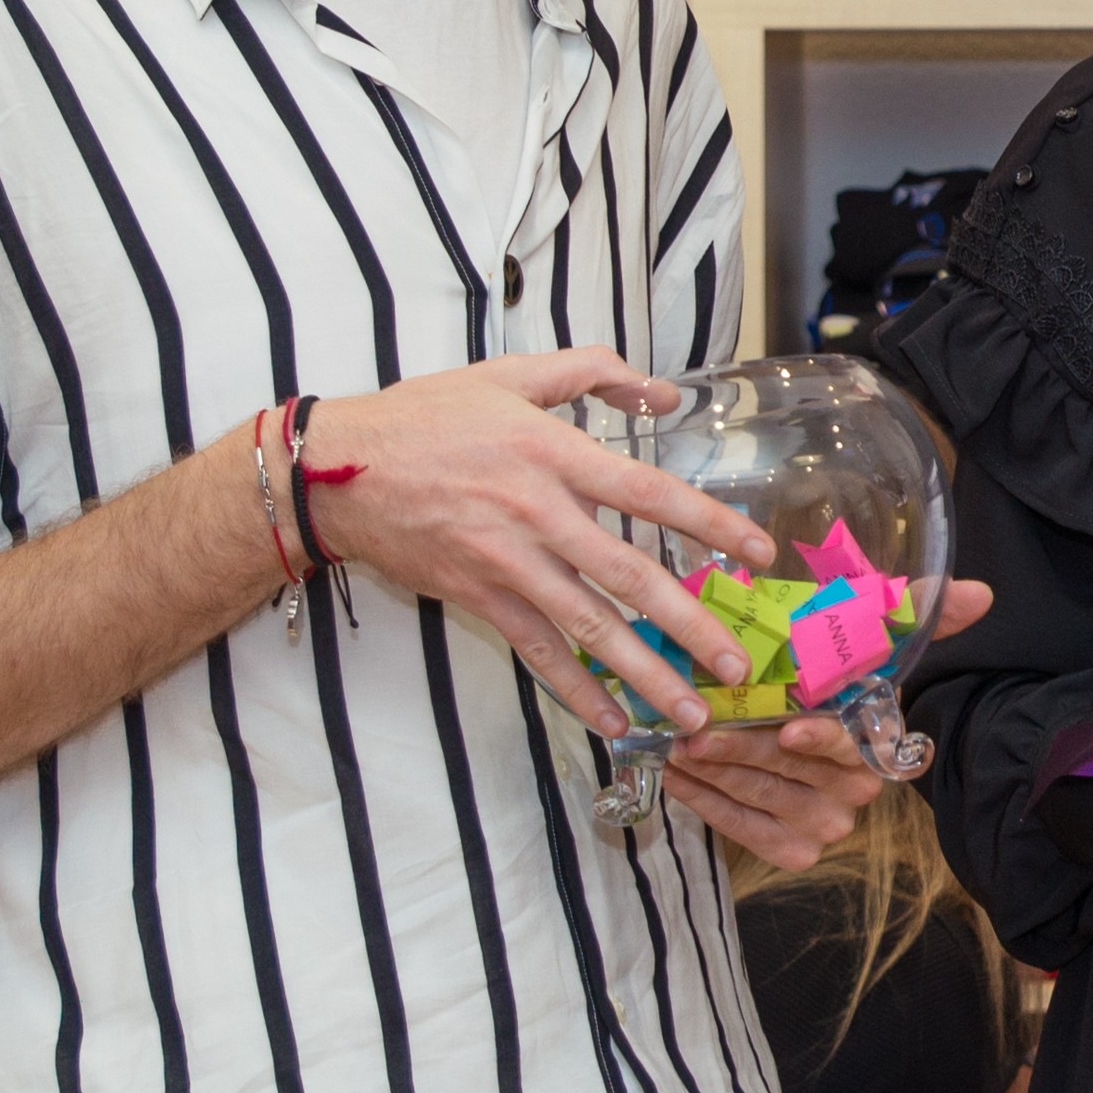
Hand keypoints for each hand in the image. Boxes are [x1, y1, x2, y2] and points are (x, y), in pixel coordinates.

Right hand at [300, 349, 779, 744]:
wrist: (334, 470)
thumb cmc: (426, 416)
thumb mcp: (510, 375)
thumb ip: (592, 372)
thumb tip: (662, 393)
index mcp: (553, 453)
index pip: (649, 494)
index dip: (708, 525)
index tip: (757, 554)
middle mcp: (536, 513)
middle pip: (628, 576)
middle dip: (688, 625)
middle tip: (735, 664)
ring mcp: (506, 562)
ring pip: (587, 627)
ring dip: (643, 674)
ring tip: (691, 713)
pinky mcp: (477, 597)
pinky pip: (537, 651)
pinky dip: (575, 690)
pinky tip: (614, 720)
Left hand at [658, 587, 999, 871]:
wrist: (792, 735)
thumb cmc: (826, 685)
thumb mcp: (867, 644)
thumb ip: (920, 615)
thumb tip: (982, 592)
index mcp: (877, 737)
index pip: (854, 744)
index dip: (823, 740)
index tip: (790, 729)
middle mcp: (859, 787)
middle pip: (795, 769)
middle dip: (743, 747)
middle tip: (697, 727)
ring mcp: (828, 823)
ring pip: (764, 797)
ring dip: (718, 773)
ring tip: (679, 746)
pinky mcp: (794, 849)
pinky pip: (746, 830)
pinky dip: (708, 805)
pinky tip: (681, 779)